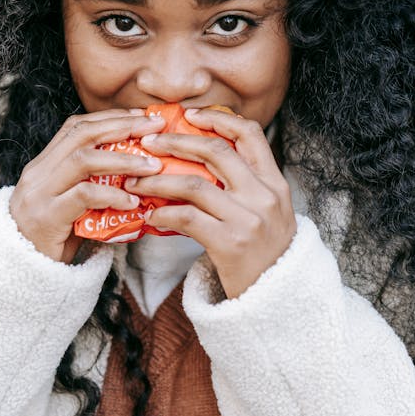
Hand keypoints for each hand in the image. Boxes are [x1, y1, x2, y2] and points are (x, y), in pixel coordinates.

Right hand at [9, 109, 164, 262]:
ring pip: (83, 160)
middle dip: (122, 126)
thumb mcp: (71, 207)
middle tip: (155, 127)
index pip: (76, 127)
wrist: (20, 273)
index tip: (141, 117)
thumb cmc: (52, 241)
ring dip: (123, 159)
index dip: (110, 118)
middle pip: (82, 135)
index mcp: (44, 165)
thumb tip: (139, 177)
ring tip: (152, 166)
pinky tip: (133, 202)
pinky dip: (113, 196)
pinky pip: (84, 196)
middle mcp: (38, 173)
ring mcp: (40, 193)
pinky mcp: (46, 217)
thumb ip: (94, 187)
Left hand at [125, 108, 296, 297]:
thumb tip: (199, 162)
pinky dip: (162, 214)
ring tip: (137, 181)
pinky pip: (185, 218)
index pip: (250, 134)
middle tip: (148, 143)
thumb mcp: (269, 213)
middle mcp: (264, 196)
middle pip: (215, 151)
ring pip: (193, 183)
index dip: (218, 119)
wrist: (277, 300)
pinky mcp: (229, 243)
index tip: (190, 115)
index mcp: (275, 183)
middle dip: (176, 142)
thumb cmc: (265, 255)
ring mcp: (247, 219)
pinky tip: (150, 216)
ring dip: (157, 179)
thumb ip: (246, 187)